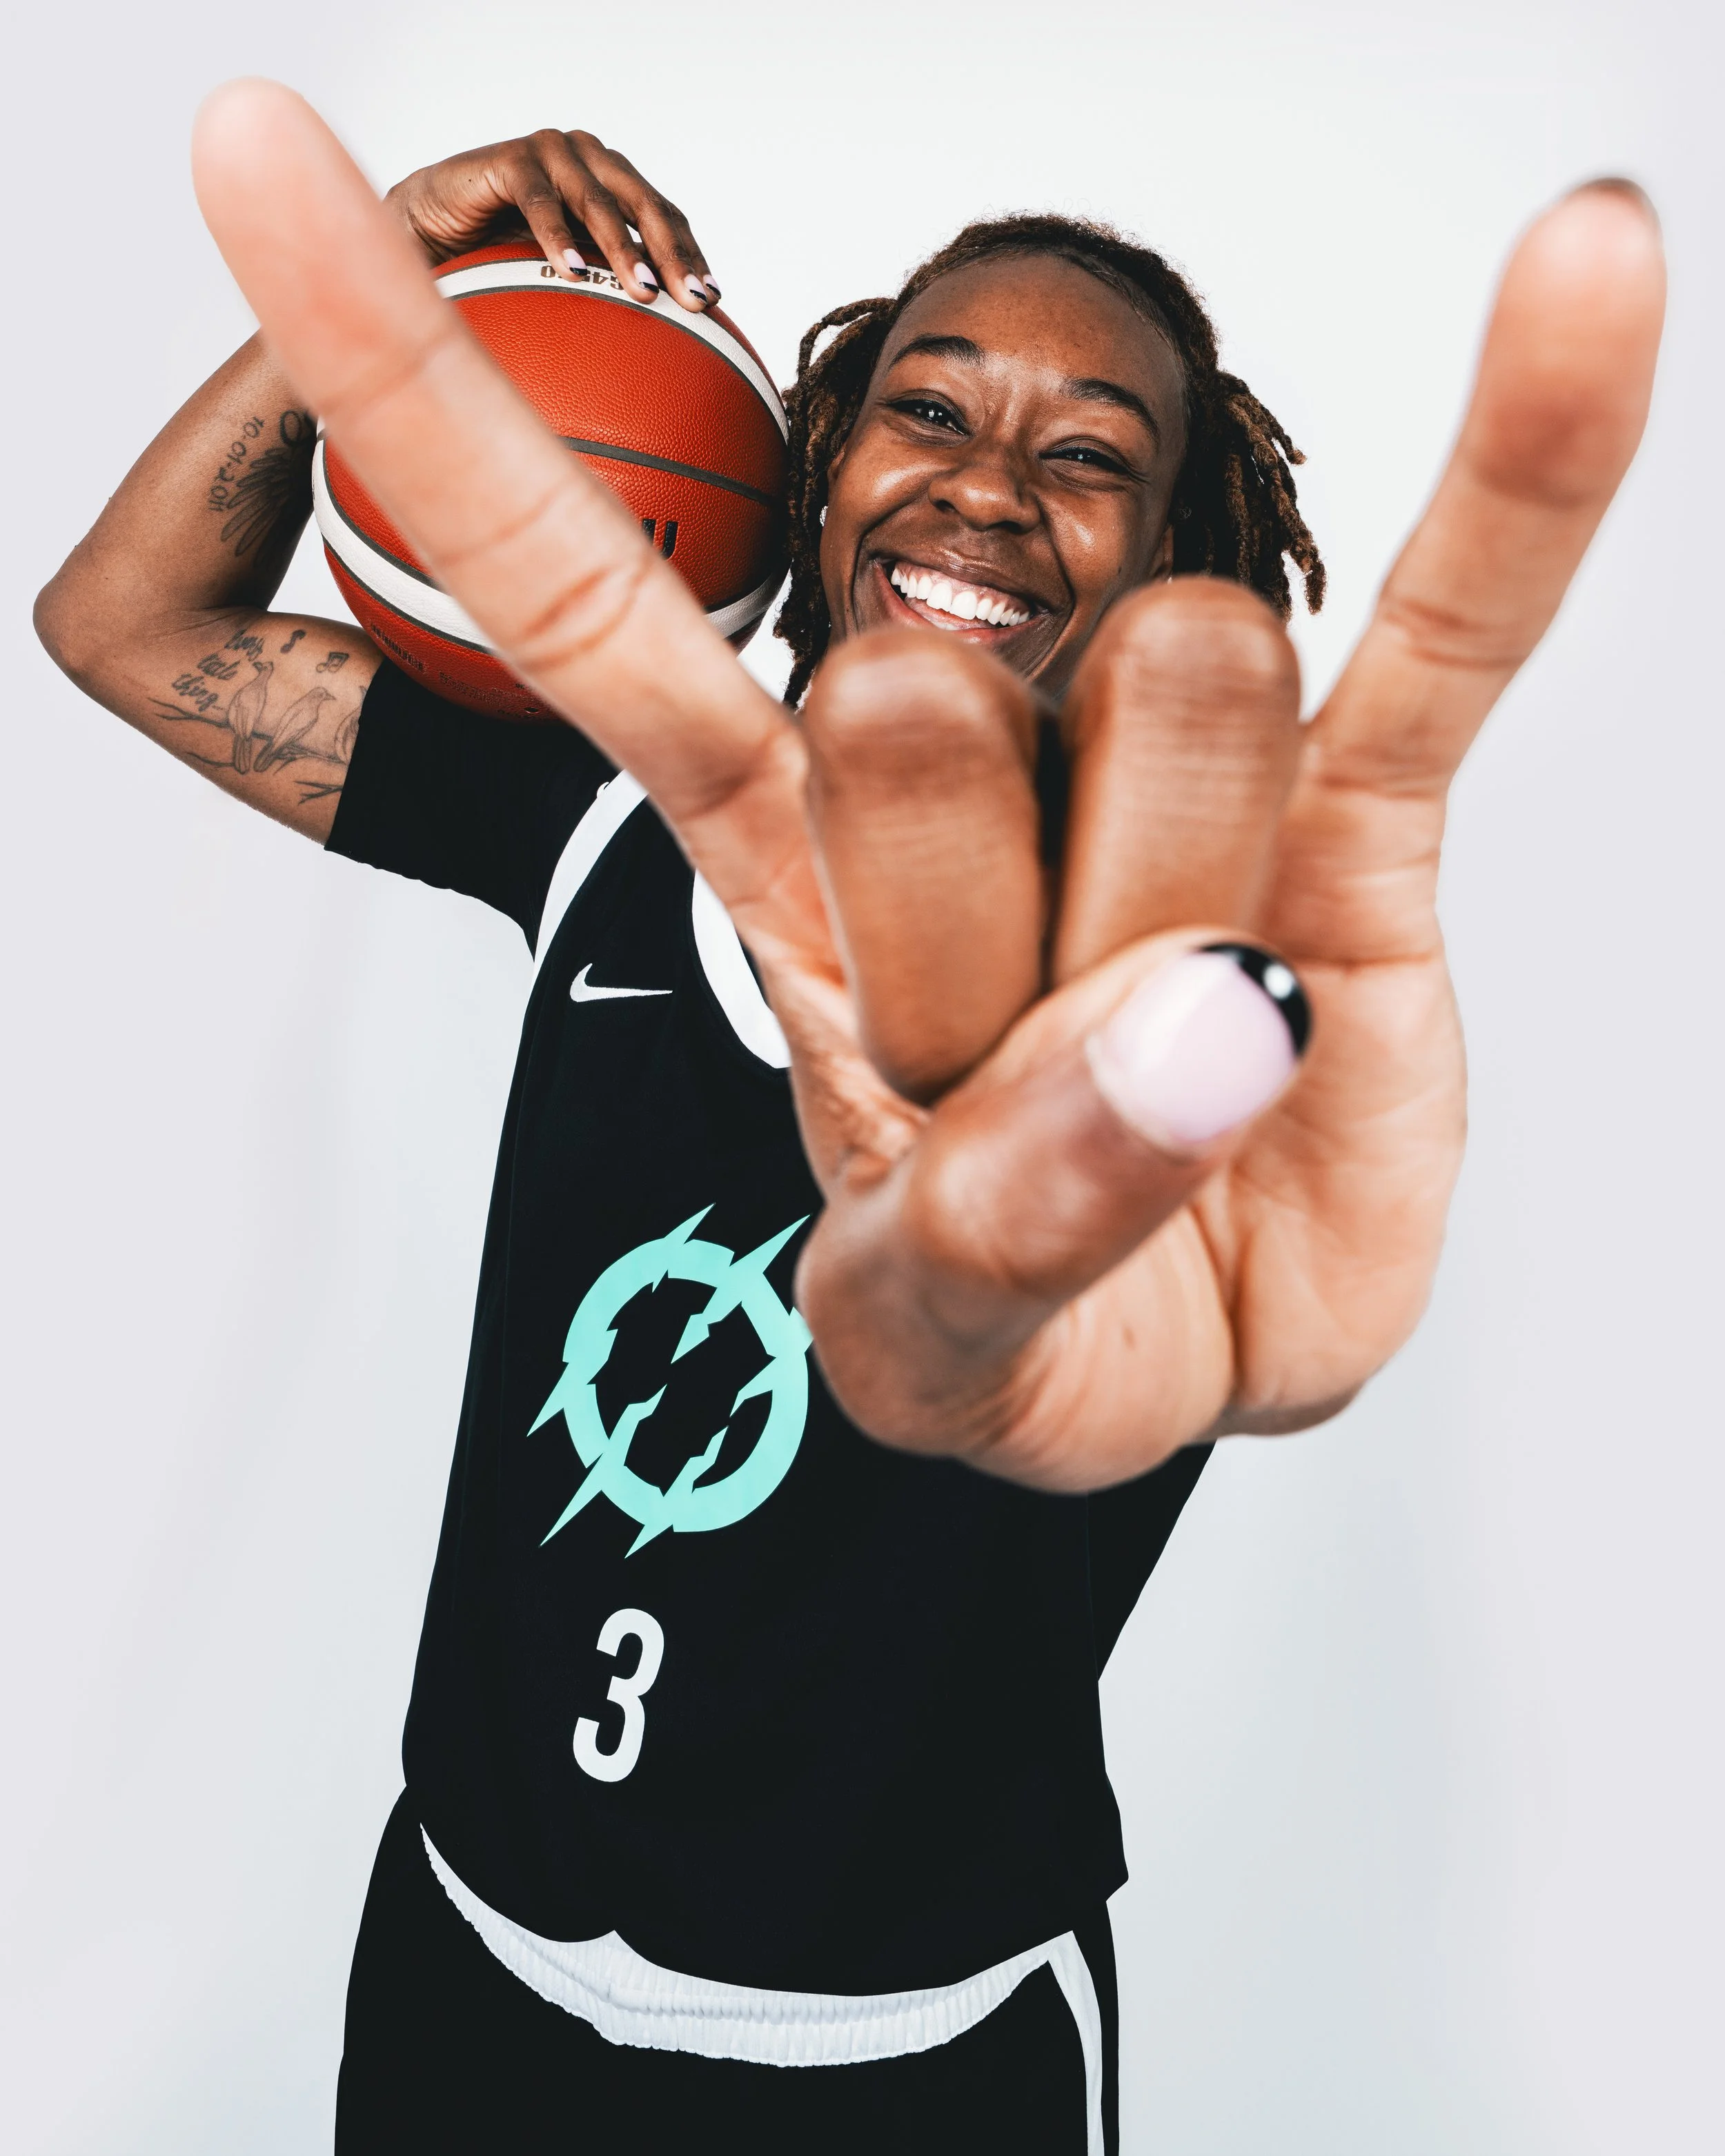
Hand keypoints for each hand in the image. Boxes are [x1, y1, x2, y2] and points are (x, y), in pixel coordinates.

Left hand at [194, 84, 1663, 1490]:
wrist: (1196, 1353)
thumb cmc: (1025, 1327)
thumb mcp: (939, 1336)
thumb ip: (1015, 1212)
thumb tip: (1203, 1028)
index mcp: (786, 879)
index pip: (582, 602)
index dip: (425, 400)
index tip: (256, 159)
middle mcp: (959, 781)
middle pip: (920, 699)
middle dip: (976, 923)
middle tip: (1020, 1070)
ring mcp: (1167, 786)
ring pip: (1171, 689)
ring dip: (1178, 925)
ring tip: (1172, 1064)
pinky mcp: (1365, 826)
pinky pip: (1445, 626)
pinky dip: (1521, 476)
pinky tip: (1588, 281)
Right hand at [386, 125, 718, 310]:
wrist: (432, 229)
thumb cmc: (502, 253)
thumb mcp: (567, 271)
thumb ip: (609, 284)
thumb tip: (666, 343)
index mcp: (612, 182)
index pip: (664, 217)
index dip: (690, 255)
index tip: (712, 301)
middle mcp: (589, 159)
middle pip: (645, 205)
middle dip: (673, 254)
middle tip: (693, 300)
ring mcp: (551, 153)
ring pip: (598, 200)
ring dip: (622, 248)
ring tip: (642, 291)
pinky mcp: (511, 159)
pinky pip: (540, 199)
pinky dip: (559, 237)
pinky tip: (576, 272)